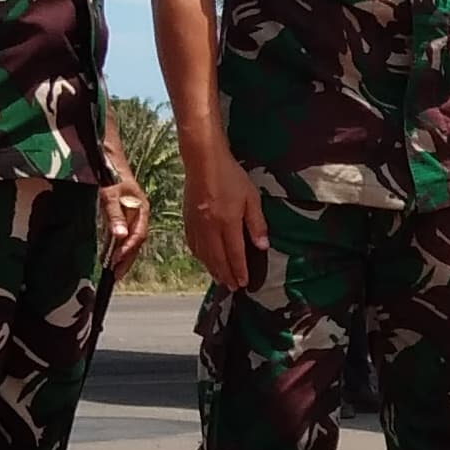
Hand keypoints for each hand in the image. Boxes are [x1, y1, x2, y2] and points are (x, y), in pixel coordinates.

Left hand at [99, 161, 152, 278]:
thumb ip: (115, 216)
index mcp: (141, 209)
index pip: (138, 235)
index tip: (116, 262)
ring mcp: (131, 214)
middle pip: (136, 241)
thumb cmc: (111, 174)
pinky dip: (116, 245)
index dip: (128, 250)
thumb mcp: (110, 195)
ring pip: (129, 239)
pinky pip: (122, 234)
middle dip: (126, 258)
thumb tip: (120, 237)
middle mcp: (139, 214)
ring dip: (122, 255)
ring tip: (113, 270)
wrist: (108, 158)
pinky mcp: (123, 214)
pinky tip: (110, 254)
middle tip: (116, 274)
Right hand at [183, 147, 267, 292]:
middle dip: (226, 275)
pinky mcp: (187, 220)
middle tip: (233, 287)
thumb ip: (257, 223)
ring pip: (204, 255)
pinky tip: (205, 260)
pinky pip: (193, 245)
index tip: (244, 282)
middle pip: (218, 259)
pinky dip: (200, 257)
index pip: (234, 254)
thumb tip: (262, 246)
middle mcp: (209, 228)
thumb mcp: (251, 197)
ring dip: (213, 269)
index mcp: (227, 222)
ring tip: (221, 279)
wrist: (203, 161)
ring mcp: (196, 225)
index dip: (239, 270)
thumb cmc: (230, 176)